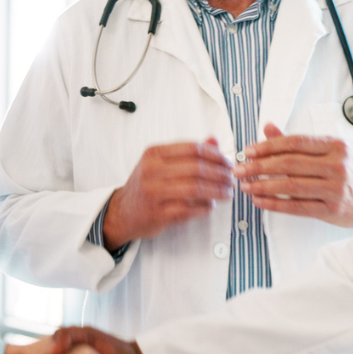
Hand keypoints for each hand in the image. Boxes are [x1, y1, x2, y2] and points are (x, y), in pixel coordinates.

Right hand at [103, 138, 233, 247]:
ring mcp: (153, 193)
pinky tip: (210, 206)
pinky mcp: (158, 213)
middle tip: (231, 179)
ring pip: (195, 189)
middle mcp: (151, 171)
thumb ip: (187, 151)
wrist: (122, 212)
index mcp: (154, 154)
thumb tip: (214, 140)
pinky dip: (205, 208)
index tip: (228, 162)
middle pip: (196, 168)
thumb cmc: (146, 185)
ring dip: (217, 191)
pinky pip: (189, 209)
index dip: (216, 155)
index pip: (192, 149)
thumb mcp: (161, 162)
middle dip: (220, 174)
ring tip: (227, 193)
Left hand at [234, 123, 352, 226]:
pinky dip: (274, 204)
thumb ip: (297, 141)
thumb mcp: (330, 149)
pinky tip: (259, 201)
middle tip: (239, 169)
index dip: (267, 146)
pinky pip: (296, 207)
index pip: (294, 142)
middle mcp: (336, 165)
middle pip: (288, 163)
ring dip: (262, 186)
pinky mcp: (332, 209)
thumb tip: (268, 128)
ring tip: (245, 185)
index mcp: (335, 146)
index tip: (248, 151)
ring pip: (290, 186)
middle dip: (258, 166)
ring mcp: (335, 188)